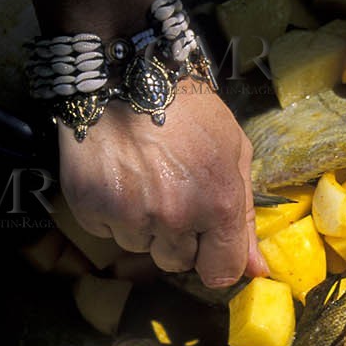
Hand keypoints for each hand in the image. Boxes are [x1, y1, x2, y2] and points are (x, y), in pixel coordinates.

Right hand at [58, 87, 267, 286]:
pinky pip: (105, 230)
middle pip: (176, 262)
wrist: (126, 73)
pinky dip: (110, 210)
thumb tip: (255, 269)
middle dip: (176, 237)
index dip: (214, 260)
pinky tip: (118, 173)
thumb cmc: (188, 108)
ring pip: (139, 246)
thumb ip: (245, 214)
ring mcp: (129, 214)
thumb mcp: (234, 151)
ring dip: (142, 222)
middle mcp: (175, 217)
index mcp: (218, 204)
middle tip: (170, 192)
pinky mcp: (90, 208)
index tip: (207, 246)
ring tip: (142, 175)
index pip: (220, 272)